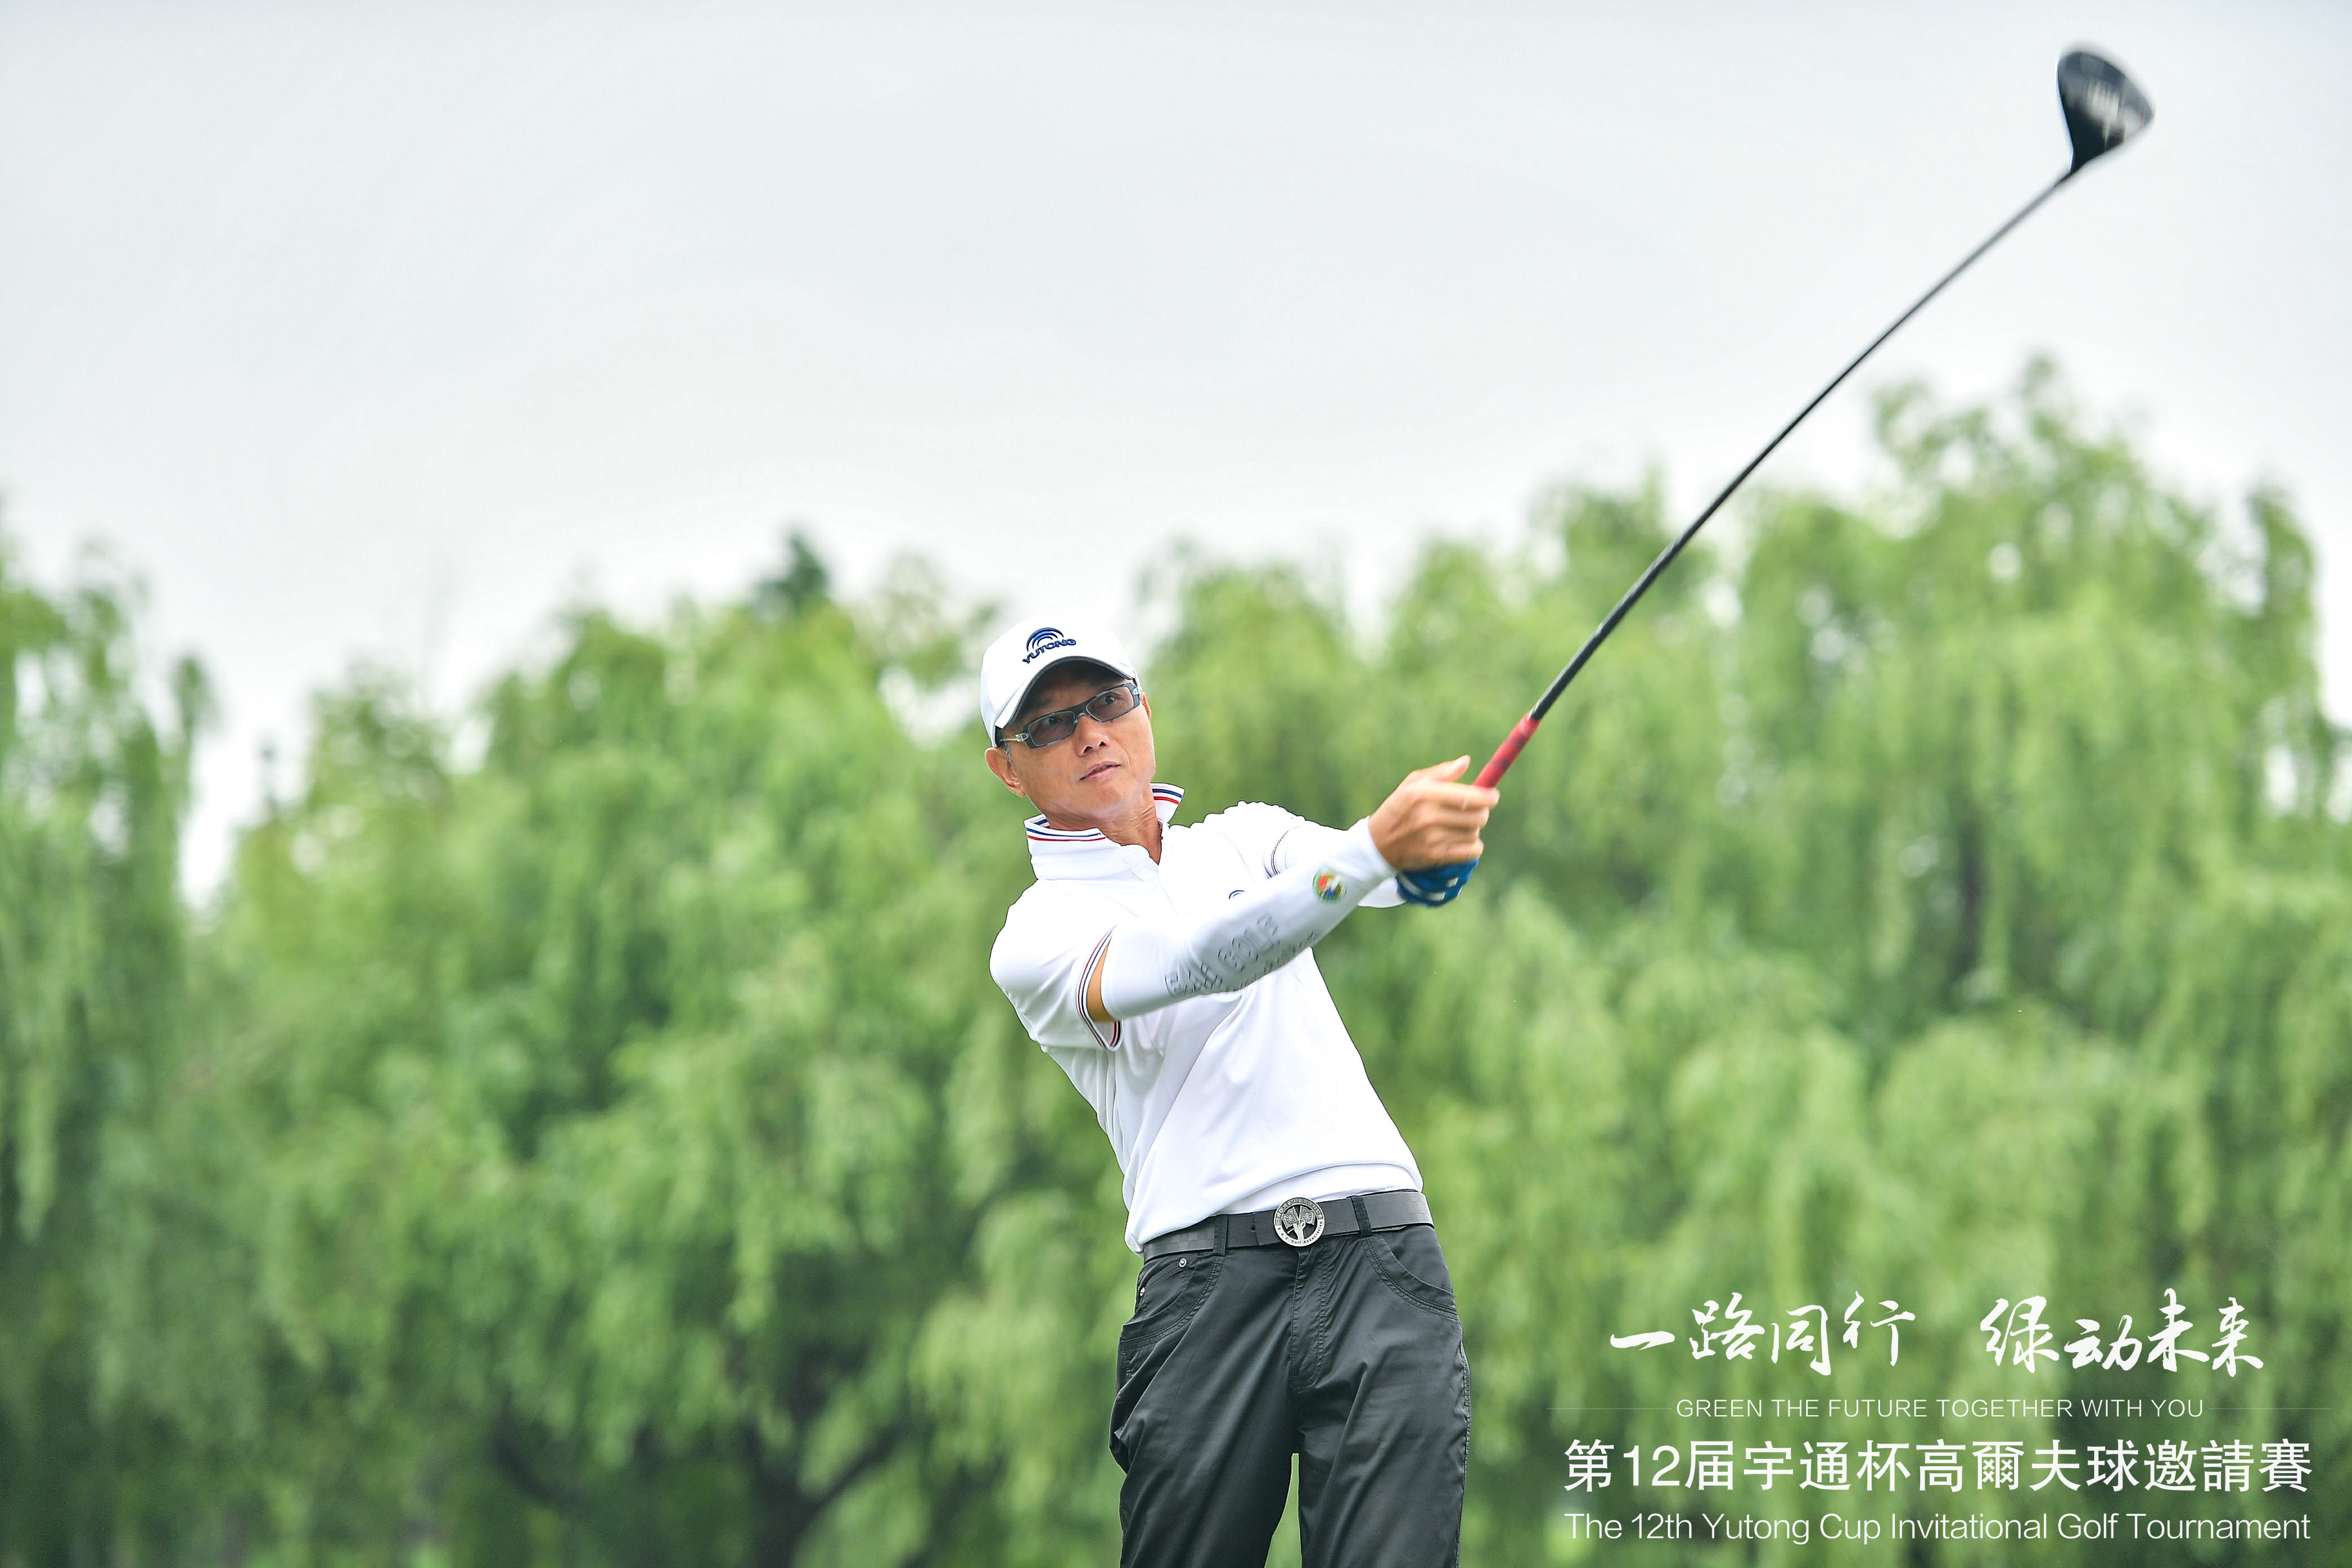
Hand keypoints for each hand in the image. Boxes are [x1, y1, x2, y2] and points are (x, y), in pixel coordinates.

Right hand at [1368, 756, 1497, 870]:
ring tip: (1460, 826)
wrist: (1377, 844)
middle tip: (1475, 812)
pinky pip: (1471, 851)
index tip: (1493, 797)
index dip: (1487, 797)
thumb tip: (1465, 761)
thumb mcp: (1412, 784)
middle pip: (1476, 816)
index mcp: (1423, 794)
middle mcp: (1427, 816)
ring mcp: (1431, 838)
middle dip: (1481, 813)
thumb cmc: (1399, 808)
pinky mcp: (1435, 856)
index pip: (1467, 796)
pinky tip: (1462, 841)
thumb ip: (1441, 772)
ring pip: (1474, 833)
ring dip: (1473, 829)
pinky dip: (1473, 846)